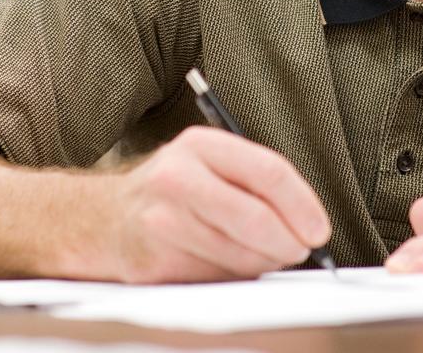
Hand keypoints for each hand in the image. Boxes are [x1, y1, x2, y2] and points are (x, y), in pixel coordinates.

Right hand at [103, 126, 330, 282]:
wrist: (103, 219)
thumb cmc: (172, 191)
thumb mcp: (208, 164)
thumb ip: (254, 183)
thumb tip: (307, 225)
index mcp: (200, 145)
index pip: (268, 172)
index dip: (302, 205)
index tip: (319, 230)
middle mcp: (177, 178)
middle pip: (256, 218)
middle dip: (289, 242)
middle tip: (300, 250)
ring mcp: (162, 222)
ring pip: (240, 255)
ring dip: (263, 263)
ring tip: (262, 255)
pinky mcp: (154, 262)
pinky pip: (216, 279)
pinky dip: (233, 278)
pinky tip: (226, 263)